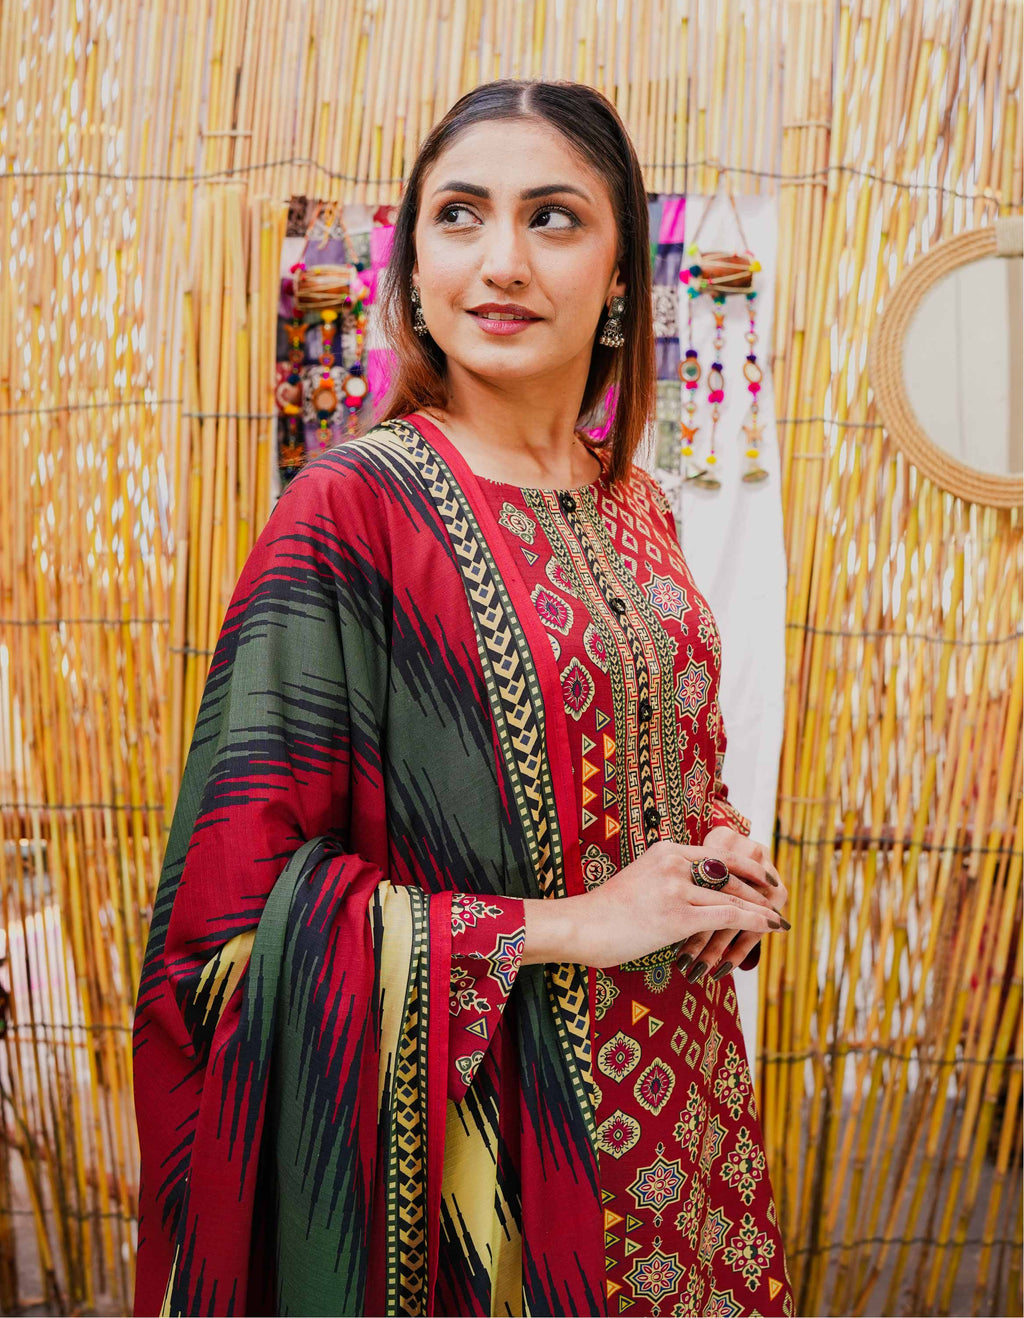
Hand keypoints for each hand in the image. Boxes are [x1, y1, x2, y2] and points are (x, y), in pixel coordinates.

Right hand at [521, 839, 783, 969]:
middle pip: (729, 870)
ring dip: (760, 907)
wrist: (583, 926)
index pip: (716, 854)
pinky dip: (752, 920)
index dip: (746, 864)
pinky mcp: (678, 915)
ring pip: (731, 895)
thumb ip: (667, 878)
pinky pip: (725, 916)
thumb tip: (691, 889)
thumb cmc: (608, 911)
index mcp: (666, 850)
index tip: (764, 874)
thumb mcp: (641, 880)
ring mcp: (676, 888)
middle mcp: (674, 863)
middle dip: (759, 884)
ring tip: (779, 915)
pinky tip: (768, 925)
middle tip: (779, 895)